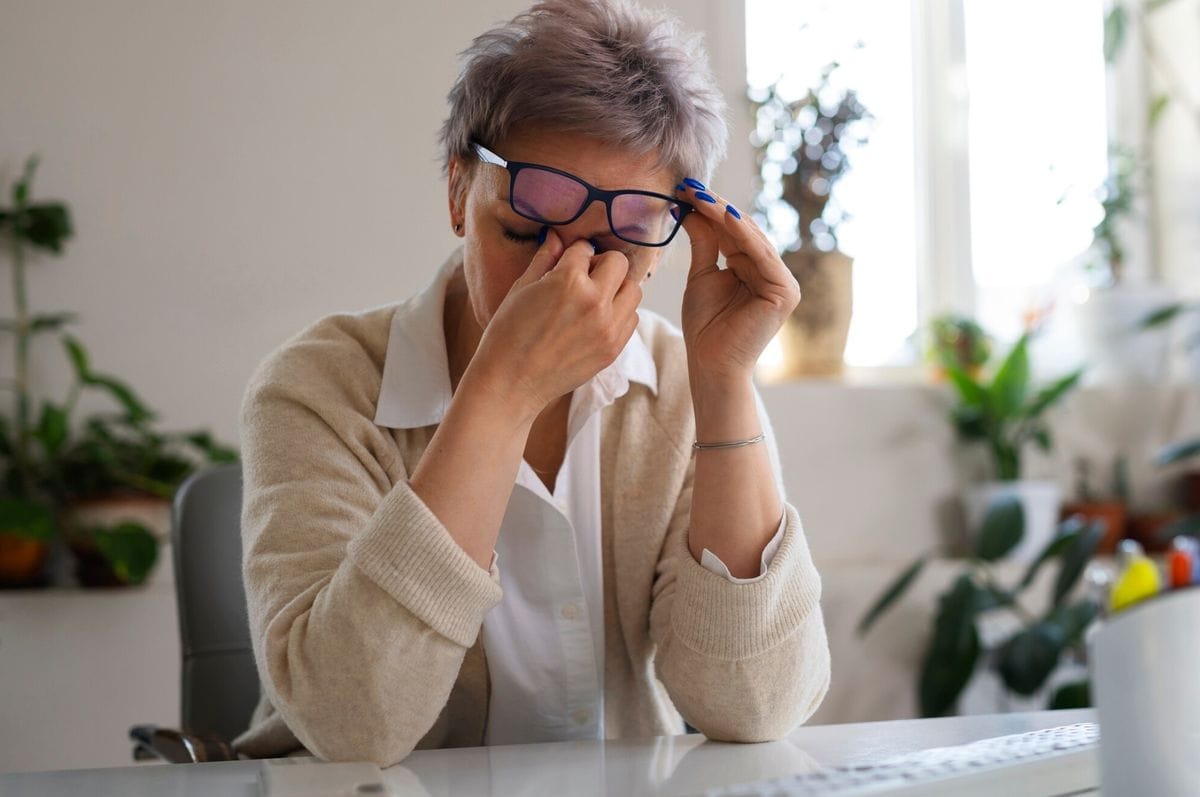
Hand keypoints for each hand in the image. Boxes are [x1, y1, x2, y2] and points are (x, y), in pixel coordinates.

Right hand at [470, 229, 641, 414]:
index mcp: (569, 281)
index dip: (574, 254)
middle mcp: (595, 301)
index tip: (566, 263)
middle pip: (619, 263)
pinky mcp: (613, 348)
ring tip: (594, 299)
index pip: (585, 248)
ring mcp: (608, 327)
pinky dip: (619, 313)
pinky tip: (597, 320)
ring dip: (616, 288)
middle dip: (602, 265)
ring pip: (633, 290)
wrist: (511, 382)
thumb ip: (544, 260)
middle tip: (584, 278)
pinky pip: (631, 318)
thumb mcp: (521, 288)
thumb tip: (556, 237)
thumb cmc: (508, 334)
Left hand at [676, 183, 799, 382]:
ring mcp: (783, 283)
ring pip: (752, 239)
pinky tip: (723, 215)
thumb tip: (692, 209)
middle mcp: (773, 273)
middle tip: (690, 186)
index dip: (710, 210)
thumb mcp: (702, 275)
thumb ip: (704, 243)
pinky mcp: (785, 292)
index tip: (685, 189)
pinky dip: (742, 235)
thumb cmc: (705, 327)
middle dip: (716, 208)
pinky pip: (761, 256)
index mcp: (755, 269)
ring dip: (725, 215)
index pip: (733, 232)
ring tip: (701, 196)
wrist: (710, 363)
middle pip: (743, 231)